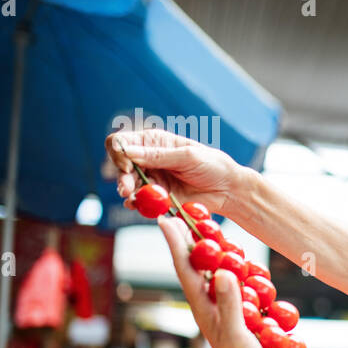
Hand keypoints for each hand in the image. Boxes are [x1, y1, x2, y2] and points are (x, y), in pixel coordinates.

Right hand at [107, 128, 244, 217]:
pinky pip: (139, 200)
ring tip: (131, 199)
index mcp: (154, 142)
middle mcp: (148, 159)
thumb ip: (159, 156)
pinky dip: (135, 203)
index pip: (122, 142)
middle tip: (127, 189)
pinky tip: (136, 206)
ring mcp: (151, 178)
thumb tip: (128, 152)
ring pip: (127, 183)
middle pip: (121, 165)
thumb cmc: (213, 166)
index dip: (118, 152)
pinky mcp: (157, 196)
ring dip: (127, 191)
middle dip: (121, 176)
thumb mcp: (188, 157)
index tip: (127, 165)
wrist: (228, 190)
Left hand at [157, 216, 292, 347]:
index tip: (167, 219)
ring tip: (212, 231)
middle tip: (188, 213)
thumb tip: (220, 271)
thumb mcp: (237, 335)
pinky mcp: (247, 313)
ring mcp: (230, 309)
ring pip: (220, 273)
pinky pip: (242, 286)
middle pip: (199, 267)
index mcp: (204, 309)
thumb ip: (230, 304)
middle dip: (192, 240)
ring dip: (216, 252)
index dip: (176, 244)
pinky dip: (242, 272)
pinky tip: (247, 265)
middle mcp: (213, 306)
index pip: (186, 270)